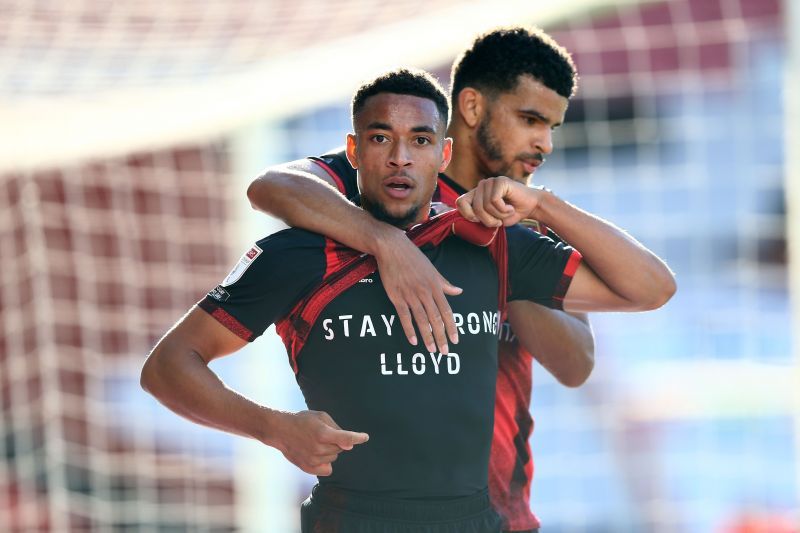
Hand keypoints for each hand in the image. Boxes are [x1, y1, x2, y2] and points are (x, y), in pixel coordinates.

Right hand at [273, 410, 368, 475]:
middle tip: (324, 435)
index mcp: (323, 433)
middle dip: (337, 442)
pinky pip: (327, 470)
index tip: (365, 437)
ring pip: (334, 458)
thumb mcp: (321, 417)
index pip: (346, 438)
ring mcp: (313, 460)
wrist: (280, 430)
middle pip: (340, 449)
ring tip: (316, 443)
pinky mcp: (308, 468)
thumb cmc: (302, 420)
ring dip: (330, 451)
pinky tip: (317, 454)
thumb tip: (349, 444)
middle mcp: (318, 448)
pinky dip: (326, 463)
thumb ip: (337, 428)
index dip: (358, 438)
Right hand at [375, 230, 461, 353]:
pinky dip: (409, 330)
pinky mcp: (397, 297)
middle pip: (436, 319)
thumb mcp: (432, 269)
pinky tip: (413, 341)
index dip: (451, 327)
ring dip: (427, 337)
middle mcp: (425, 292)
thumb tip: (459, 291)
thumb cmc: (413, 257)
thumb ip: (445, 283)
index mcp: (436, 286)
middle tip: (445, 352)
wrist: (393, 248)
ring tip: (431, 350)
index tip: (455, 340)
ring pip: (422, 320)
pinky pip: (405, 317)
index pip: (447, 311)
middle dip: (441, 337)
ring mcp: (411, 295)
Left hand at [456, 177, 542, 227]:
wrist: (531, 207)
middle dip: (488, 220)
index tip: (479, 220)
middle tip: (499, 221)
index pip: (460, 202)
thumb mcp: (491, 219)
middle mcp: (481, 186)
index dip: (468, 214)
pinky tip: (511, 207)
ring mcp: (490, 182)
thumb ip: (478, 218)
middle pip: (475, 208)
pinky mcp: (500, 181)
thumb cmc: (511, 214)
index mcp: (476, 194)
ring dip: (498, 215)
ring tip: (507, 212)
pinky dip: (504, 210)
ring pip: (485, 206)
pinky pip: (495, 201)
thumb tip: (469, 219)